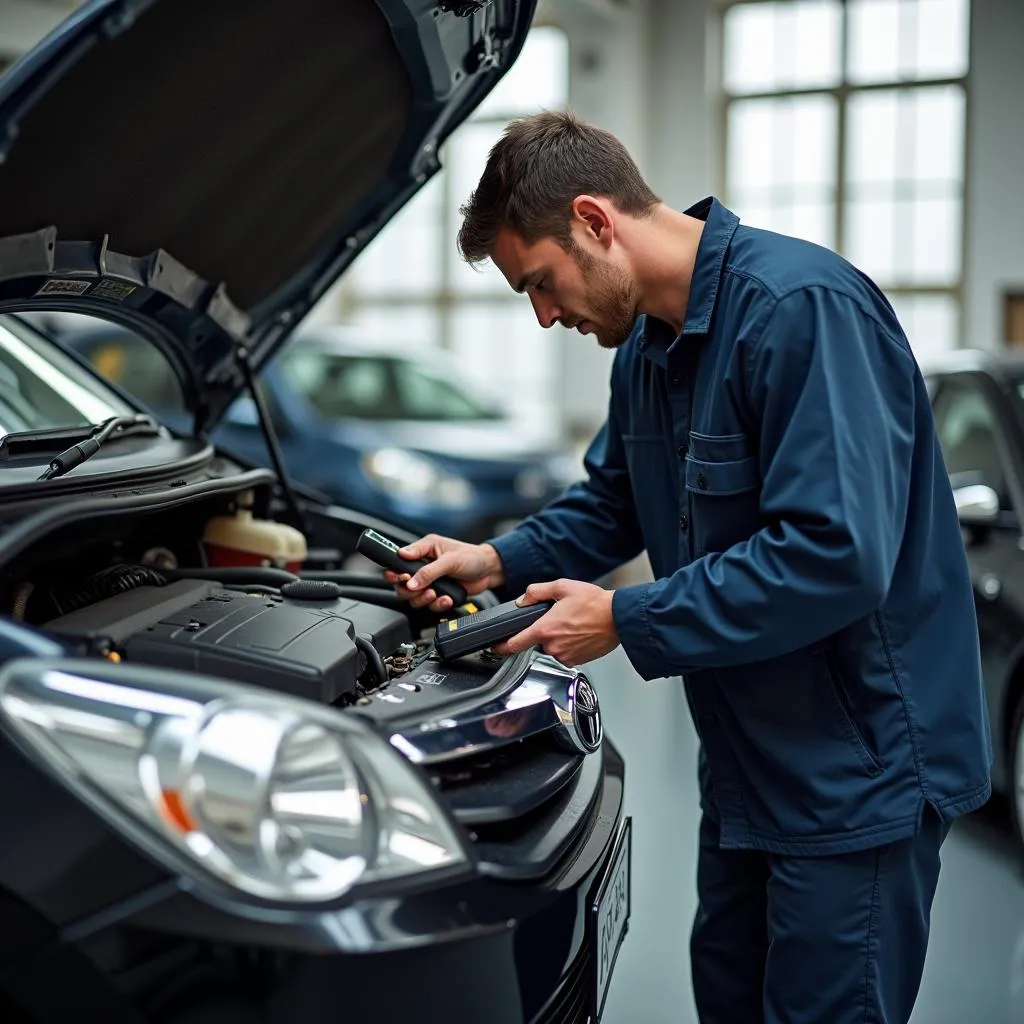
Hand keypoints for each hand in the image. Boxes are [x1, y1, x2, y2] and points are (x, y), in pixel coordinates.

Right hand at [383, 534, 505, 612]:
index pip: (398, 561)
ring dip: (423, 599)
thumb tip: (410, 580)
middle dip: (409, 590)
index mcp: (422, 551)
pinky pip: (429, 605)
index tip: (401, 578)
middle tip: (420, 589)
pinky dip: (437, 604)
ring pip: (413, 598)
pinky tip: (447, 598)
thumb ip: (428, 570)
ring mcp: (430, 582)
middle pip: (402, 585)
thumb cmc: (472, 556)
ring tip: (435, 594)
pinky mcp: (438, 595)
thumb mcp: (450, 559)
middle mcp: (423, 567)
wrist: (489, 571)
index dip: (395, 572)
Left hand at [491, 578, 619, 666]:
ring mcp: (565, 656)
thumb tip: (522, 599)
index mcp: (545, 629)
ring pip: (552, 648)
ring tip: (573, 624)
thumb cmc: (595, 604)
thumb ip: (537, 591)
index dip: (501, 646)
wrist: (619, 618)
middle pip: (537, 642)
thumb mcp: (562, 587)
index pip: (514, 644)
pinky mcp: (577, 661)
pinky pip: (565, 654)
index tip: (495, 647)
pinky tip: (579, 633)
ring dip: (557, 638)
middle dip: (544, 631)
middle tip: (560, 618)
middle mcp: (553, 646)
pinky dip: (569, 645)